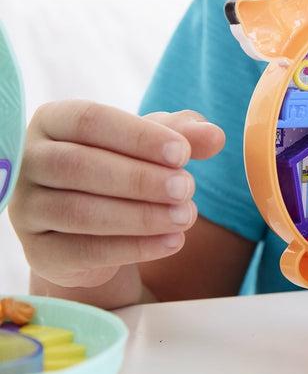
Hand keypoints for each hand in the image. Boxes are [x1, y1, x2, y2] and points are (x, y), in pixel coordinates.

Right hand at [9, 101, 224, 288]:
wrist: (99, 226)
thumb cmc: (126, 165)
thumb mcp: (154, 143)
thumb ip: (184, 133)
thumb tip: (214, 136)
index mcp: (53, 121)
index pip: (90, 120)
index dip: (138, 137)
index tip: (183, 153)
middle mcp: (28, 162)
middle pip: (79, 166)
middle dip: (140, 179)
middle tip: (188, 188)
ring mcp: (26, 210)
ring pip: (79, 212)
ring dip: (140, 216)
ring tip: (186, 217)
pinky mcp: (39, 253)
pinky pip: (82, 252)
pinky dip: (133, 248)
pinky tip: (172, 242)